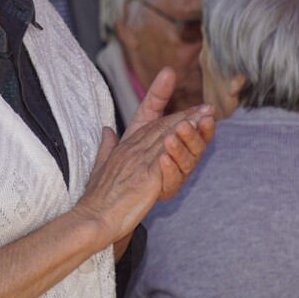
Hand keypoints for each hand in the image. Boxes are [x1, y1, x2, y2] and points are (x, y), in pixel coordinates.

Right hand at [74, 67, 214, 245]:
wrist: (91, 217)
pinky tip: (189, 138)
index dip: (160, 100)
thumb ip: (106, 147)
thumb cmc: (97, 196)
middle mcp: (131, 149)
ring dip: (188, 127)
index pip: (146, 118)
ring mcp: (138, 162)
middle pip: (163, 126)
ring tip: (205, 117)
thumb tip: (106, 130)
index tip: (172, 81)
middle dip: (187, 115)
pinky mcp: (145, 178)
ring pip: (167, 138)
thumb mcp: (101, 166)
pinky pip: (163, 161)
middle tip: (207, 106)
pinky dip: (176, 149)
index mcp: (125, 146)